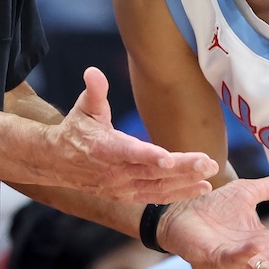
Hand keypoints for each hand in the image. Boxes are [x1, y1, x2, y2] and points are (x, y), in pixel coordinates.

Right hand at [42, 68, 218, 202]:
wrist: (59, 163)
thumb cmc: (77, 130)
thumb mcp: (83, 108)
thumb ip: (94, 91)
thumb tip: (93, 72)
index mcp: (104, 148)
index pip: (128, 153)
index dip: (148, 156)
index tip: (168, 158)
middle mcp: (114, 172)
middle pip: (151, 172)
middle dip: (181, 169)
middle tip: (207, 162)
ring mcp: (121, 187)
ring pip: (158, 188)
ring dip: (186, 183)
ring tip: (210, 174)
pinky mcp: (128, 196)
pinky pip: (156, 197)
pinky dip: (179, 194)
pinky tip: (202, 187)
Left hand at [160, 174, 268, 268]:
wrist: (179, 211)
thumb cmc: (211, 207)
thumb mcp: (246, 193)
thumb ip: (268, 189)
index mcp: (265, 245)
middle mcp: (254, 258)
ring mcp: (236, 262)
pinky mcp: (215, 259)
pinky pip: (233, 260)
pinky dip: (246, 254)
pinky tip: (260, 246)